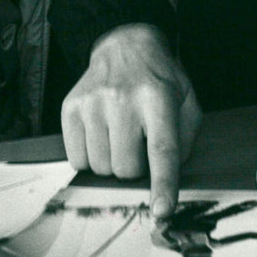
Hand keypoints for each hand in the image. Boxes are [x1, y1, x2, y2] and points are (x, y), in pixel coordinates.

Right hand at [61, 23, 201, 219]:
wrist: (124, 44)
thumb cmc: (159, 80)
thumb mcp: (186, 100)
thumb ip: (185, 140)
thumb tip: (166, 179)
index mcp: (158, 98)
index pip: (162, 149)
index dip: (163, 184)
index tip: (162, 211)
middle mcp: (122, 98)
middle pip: (126, 168)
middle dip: (135, 167)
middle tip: (139, 144)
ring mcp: (92, 102)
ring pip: (100, 168)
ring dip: (112, 162)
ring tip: (119, 136)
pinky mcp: (70, 107)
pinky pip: (77, 159)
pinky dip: (90, 158)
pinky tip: (100, 135)